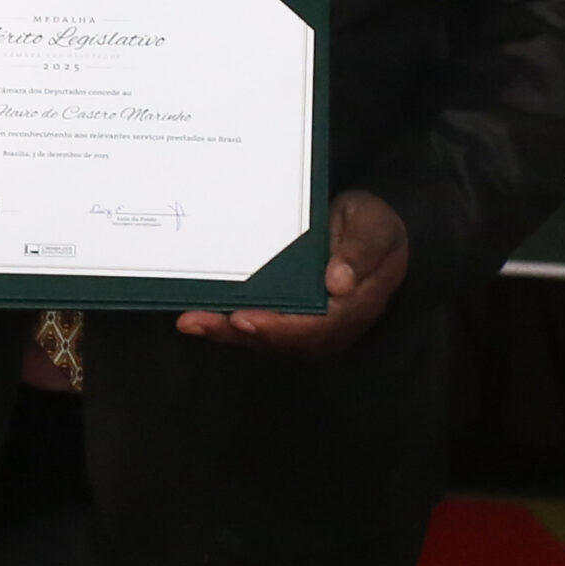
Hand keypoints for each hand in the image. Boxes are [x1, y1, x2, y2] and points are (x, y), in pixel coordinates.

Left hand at [174, 190, 408, 358]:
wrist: (370, 228)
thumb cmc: (372, 225)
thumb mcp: (374, 226)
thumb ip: (360, 251)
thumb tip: (339, 285)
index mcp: (358, 305)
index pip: (318, 326)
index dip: (280, 327)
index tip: (244, 320)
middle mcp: (333, 324)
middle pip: (285, 339)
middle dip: (239, 334)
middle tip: (200, 322)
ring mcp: (312, 323)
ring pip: (268, 338)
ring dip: (227, 334)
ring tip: (190, 322)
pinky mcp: (293, 315)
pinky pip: (262, 326)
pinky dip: (230, 325)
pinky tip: (199, 317)